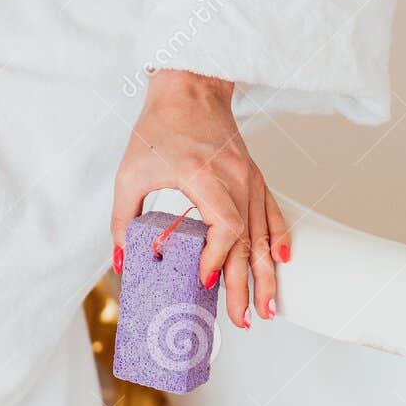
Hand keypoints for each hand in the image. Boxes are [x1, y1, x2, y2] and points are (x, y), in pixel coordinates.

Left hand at [111, 70, 289, 327]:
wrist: (190, 87)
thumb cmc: (159, 127)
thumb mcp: (129, 174)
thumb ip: (122, 220)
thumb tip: (123, 262)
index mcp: (204, 175)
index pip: (224, 226)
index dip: (218, 259)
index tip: (206, 282)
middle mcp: (235, 178)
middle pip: (247, 241)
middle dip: (246, 285)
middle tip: (244, 319)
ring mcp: (249, 178)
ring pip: (263, 234)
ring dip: (266, 273)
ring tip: (268, 306)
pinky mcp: (254, 177)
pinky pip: (272, 213)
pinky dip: (278, 239)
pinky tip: (283, 262)